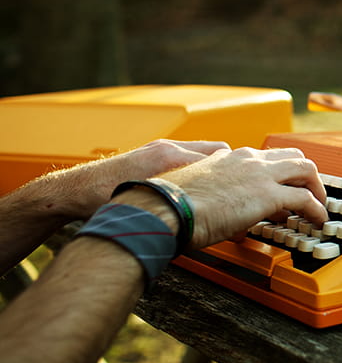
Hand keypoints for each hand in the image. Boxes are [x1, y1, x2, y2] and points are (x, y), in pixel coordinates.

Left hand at [59, 140, 228, 218]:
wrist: (74, 192)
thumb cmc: (102, 199)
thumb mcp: (145, 204)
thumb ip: (178, 203)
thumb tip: (211, 213)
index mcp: (167, 157)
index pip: (218, 156)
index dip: (235, 173)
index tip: (247, 188)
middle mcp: (168, 149)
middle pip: (217, 151)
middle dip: (233, 168)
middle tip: (242, 188)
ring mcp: (162, 150)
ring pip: (205, 153)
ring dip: (216, 169)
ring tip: (224, 189)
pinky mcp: (155, 155)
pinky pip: (190, 157)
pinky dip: (200, 169)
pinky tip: (198, 187)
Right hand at [158, 147, 327, 248]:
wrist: (166, 208)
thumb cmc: (172, 205)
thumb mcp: (197, 190)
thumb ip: (215, 193)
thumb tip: (228, 215)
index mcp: (228, 157)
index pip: (263, 158)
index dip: (277, 175)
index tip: (280, 190)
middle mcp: (247, 159)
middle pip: (291, 156)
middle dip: (304, 175)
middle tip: (309, 194)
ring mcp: (260, 174)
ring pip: (305, 169)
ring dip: (316, 188)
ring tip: (318, 207)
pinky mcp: (268, 194)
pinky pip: (305, 199)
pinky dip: (317, 209)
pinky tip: (317, 220)